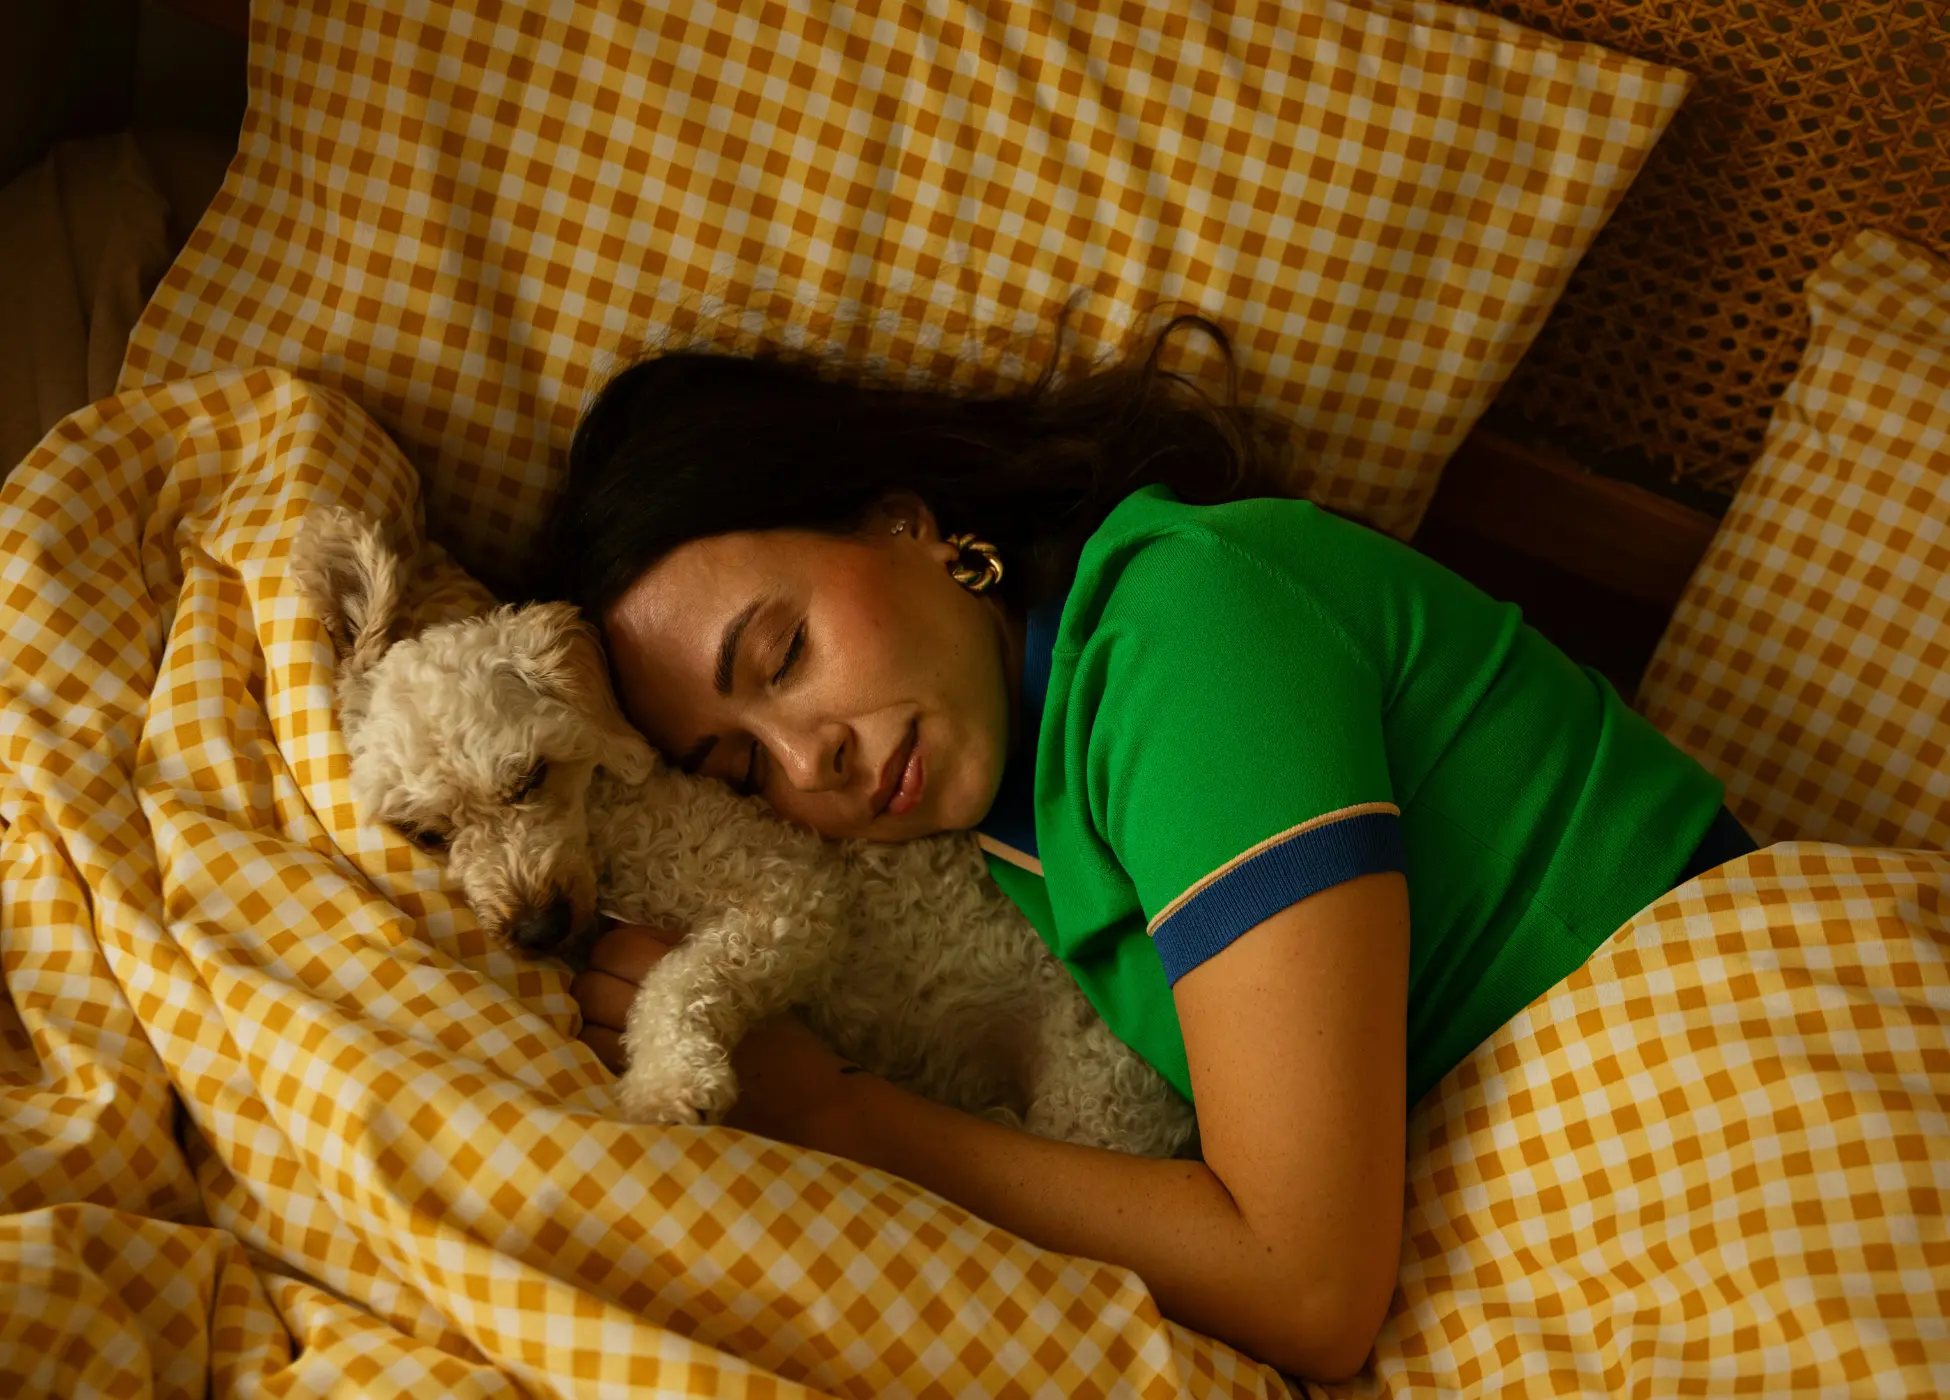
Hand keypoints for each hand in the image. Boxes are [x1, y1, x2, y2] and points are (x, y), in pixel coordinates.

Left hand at [571, 921, 862, 1146]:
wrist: (802, 1106)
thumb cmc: (781, 1040)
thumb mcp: (742, 982)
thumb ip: (688, 957)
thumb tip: (637, 938)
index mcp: (682, 969)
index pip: (615, 944)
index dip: (618, 952)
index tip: (637, 963)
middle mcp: (651, 1005)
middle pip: (590, 982)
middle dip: (601, 985)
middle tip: (626, 997)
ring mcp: (637, 1052)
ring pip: (584, 1023)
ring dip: (596, 1023)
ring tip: (626, 1031)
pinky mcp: (634, 1091)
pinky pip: (592, 1063)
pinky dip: (600, 1057)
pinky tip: (629, 1060)